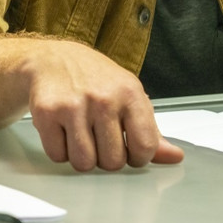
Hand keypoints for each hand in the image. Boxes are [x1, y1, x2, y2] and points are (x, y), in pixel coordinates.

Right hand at [26, 42, 183, 171]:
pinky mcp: (47, 113)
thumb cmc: (96, 80)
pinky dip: (61, 150)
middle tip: (100, 138)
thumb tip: (175, 156)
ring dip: (83, 156)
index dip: (138, 158)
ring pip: (84, 163)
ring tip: (82, 135)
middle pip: (113, 162)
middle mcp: (104, 98)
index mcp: (130, 93)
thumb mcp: (130, 97)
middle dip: (106, 158)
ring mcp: (74, 106)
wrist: (53, 59)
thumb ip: (152, 131)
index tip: (130, 151)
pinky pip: (58, 156)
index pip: (145, 147)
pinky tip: (64, 131)